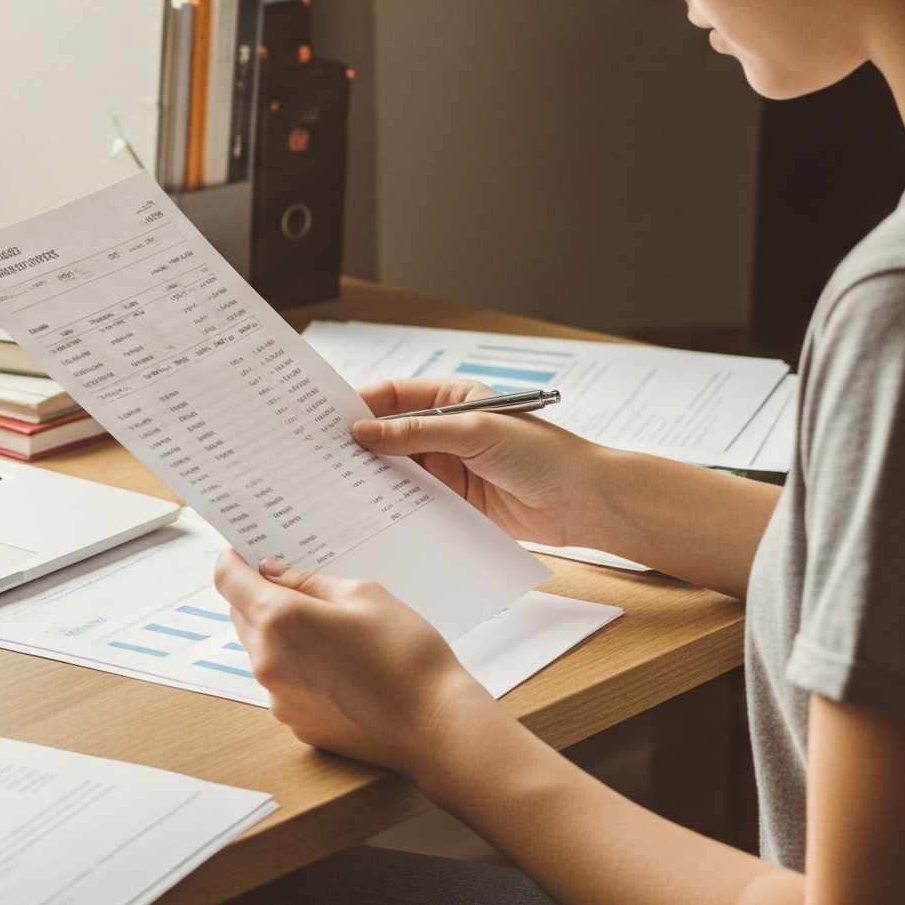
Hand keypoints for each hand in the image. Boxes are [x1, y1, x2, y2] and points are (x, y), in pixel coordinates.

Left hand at [211, 550, 499, 777]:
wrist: (434, 725)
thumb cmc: (406, 653)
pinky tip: (339, 668)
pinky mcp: (294, 722)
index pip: (227, 579)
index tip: (247, 553)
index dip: (235, 561)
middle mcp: (267, 660)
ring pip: (261, 650)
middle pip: (240, 615)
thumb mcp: (364, 595)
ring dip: (280, 634)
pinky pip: (281, 682)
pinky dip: (297, 668)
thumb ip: (309, 582)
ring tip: (331, 633)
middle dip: (260, 597)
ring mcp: (277, 697)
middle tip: (301, 589)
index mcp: (279, 619)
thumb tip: (275, 574)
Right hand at [351, 379, 597, 547]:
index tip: (327, 418)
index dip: (361, 404)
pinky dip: (392, 502)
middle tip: (321, 453)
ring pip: (398, 468)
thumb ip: (416, 433)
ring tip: (335, 483)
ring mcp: (449, 467)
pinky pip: (413, 499)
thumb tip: (363, 432)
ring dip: (373, 475)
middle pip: (390, 433)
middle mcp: (446, 431)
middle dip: (360, 442)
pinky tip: (369, 508)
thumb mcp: (474, 432)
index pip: (395, 396)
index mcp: (452, 399)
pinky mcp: (453, 501)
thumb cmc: (542, 454)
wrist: (582, 501)